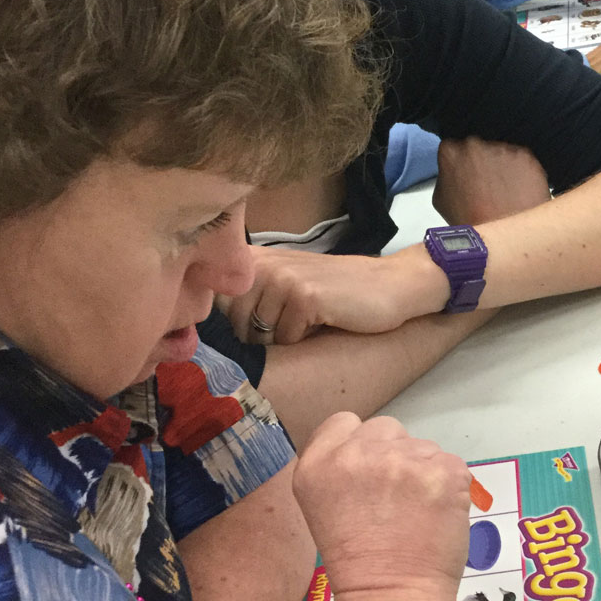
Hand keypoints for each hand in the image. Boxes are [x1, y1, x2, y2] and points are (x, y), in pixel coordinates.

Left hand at [224, 244, 442, 344]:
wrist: (389, 285)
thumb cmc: (336, 293)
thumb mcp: (287, 287)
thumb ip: (250, 299)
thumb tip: (210, 336)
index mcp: (254, 260)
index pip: (216, 306)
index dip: (232, 328)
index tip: (256, 327)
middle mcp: (263, 264)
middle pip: (238, 327)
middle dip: (263, 339)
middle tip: (296, 323)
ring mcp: (282, 278)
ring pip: (261, 337)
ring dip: (286, 339)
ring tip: (310, 320)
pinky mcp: (303, 295)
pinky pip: (288, 339)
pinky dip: (305, 340)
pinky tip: (325, 320)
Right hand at [293, 412, 469, 600]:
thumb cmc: (358, 562)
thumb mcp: (321, 505)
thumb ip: (338, 466)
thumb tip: (372, 450)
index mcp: (318, 463)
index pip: (344, 422)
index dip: (359, 447)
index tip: (367, 478)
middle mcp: (355, 453)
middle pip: (385, 428)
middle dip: (393, 456)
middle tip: (394, 500)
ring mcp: (401, 459)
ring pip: (421, 446)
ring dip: (422, 471)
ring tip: (416, 513)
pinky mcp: (443, 470)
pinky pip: (450, 463)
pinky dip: (449, 487)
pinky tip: (437, 515)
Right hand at [433, 138, 549, 225]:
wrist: (503, 238)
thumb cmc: (470, 222)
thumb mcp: (441, 200)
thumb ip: (446, 176)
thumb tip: (454, 172)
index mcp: (451, 152)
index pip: (453, 148)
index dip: (460, 163)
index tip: (466, 175)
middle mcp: (476, 144)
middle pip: (478, 146)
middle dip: (481, 161)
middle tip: (486, 185)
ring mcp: (502, 148)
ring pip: (502, 152)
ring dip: (502, 167)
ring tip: (504, 192)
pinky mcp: (526, 156)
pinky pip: (522, 160)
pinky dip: (521, 173)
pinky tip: (518, 191)